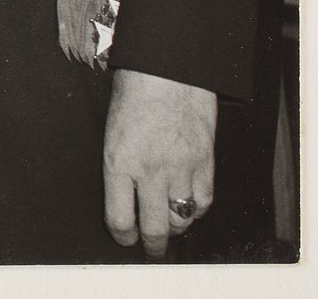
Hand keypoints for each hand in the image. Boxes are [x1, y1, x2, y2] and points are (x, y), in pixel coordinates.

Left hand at [103, 68, 216, 257]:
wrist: (169, 69)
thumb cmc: (133, 90)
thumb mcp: (111, 128)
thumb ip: (119, 163)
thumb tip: (124, 192)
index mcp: (118, 163)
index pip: (119, 218)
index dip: (122, 236)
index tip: (124, 238)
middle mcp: (150, 172)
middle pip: (153, 228)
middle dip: (151, 244)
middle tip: (150, 248)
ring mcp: (181, 169)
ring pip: (181, 219)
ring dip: (175, 227)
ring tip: (170, 227)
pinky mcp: (205, 162)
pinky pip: (203, 201)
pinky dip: (196, 209)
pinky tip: (189, 205)